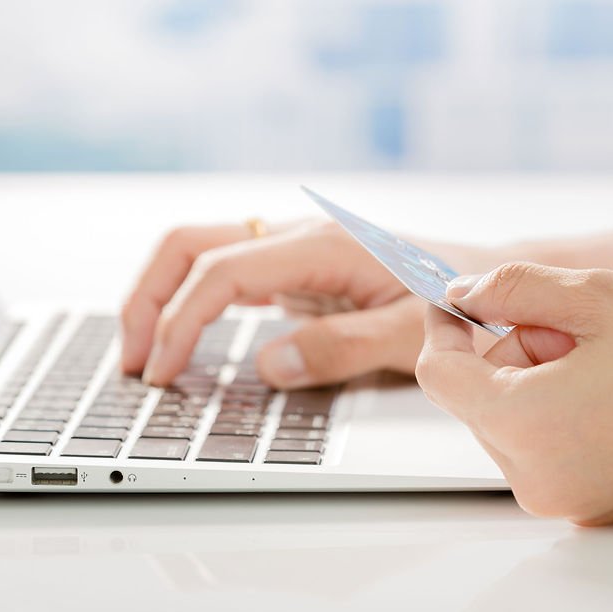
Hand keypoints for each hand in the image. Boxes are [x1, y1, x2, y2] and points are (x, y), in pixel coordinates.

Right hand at [121, 221, 427, 386]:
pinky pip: (224, 276)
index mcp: (320, 246)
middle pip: (189, 245)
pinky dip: (191, 304)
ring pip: (198, 254)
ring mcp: (290, 249)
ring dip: (160, 298)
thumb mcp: (408, 335)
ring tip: (144, 354)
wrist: (480, 283)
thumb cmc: (454, 306)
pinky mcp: (293, 269)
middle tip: (132, 361)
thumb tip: (268, 365)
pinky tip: (185, 341)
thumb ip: (340, 348)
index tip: (162, 373)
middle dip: (147, 298)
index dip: (181, 321)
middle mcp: (295, 237)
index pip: (221, 272)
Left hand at [416, 262, 612, 523]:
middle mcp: (538, 480)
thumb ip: (512, 287)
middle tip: (576, 327)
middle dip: (512, 351)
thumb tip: (462, 291)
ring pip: (513, 420)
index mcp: (528, 429)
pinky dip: (562, 410)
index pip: (440, 375)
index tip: (462, 300)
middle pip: (478, 398)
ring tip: (609, 360)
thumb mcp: (600, 295)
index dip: (444, 327)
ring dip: (540, 378)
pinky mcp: (594, 505)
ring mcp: (567, 500)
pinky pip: (547, 446)